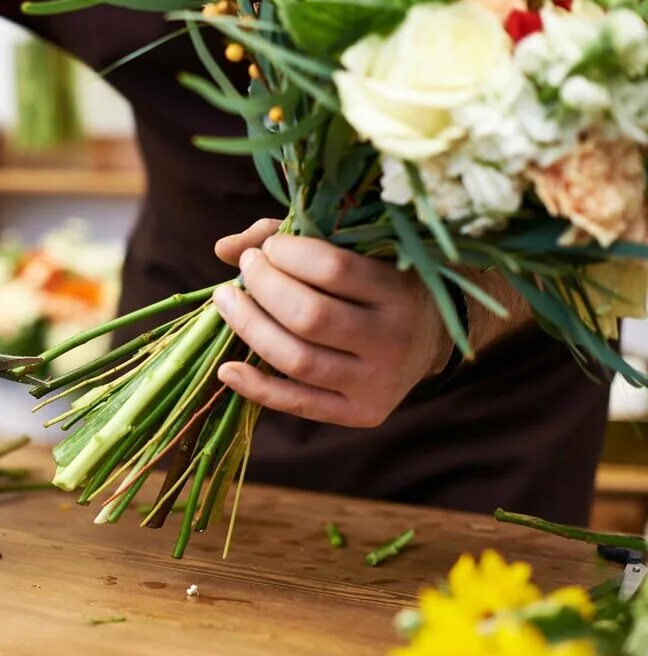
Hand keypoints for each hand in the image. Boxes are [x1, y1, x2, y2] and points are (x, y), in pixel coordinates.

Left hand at [212, 219, 451, 426]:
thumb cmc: (380, 282)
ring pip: (297, 360)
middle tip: (246, 269)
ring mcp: (378, 382)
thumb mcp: (357, 251)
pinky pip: (297, 403)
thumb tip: (224, 249)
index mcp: (400, 290)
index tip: (269, 247)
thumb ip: (294, 242)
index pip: (333, 269)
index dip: (289, 254)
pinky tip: (227, 368)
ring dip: (249, 328)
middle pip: (309, 317)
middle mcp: (394, 340)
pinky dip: (256, 387)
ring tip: (226, 300)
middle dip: (264, 287)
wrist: (431, 338)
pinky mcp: (362, 413)